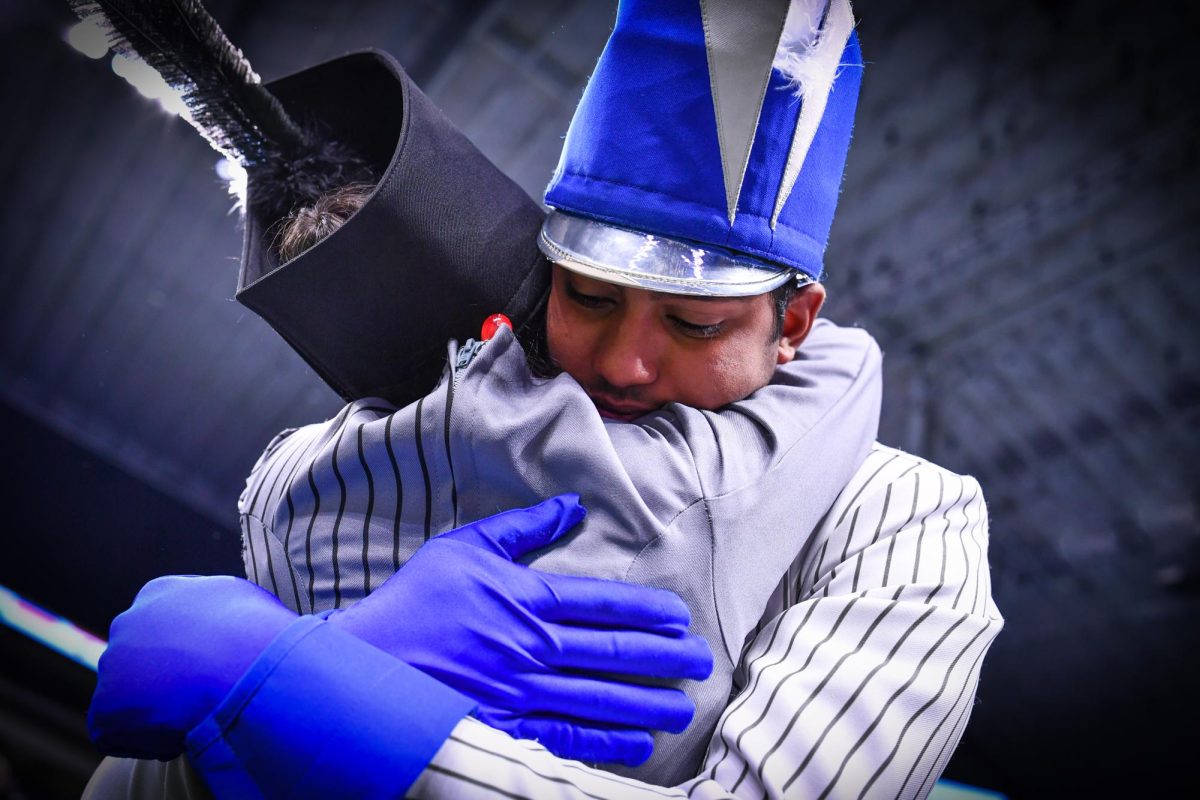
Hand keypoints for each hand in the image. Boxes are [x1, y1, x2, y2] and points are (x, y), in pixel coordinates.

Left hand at [87, 576, 296, 759]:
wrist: (242, 666)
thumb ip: (213, 609)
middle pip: (140, 660)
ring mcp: (112, 666)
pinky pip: (121, 735)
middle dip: (164, 679)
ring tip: (197, 714)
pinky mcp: (104, 710)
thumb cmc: (255, 633)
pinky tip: (183, 733)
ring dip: (157, 710)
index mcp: (159, 592)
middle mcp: (127, 623)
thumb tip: (223, 623)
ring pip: (130, 698)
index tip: (206, 666)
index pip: (161, 626)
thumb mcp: (238, 599)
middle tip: (201, 693)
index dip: (186, 652)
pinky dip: (149, 741)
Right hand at [330, 494, 712, 765]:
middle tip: (702, 661)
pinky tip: (638, 741)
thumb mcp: (464, 548)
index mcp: (525, 599)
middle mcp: (531, 647)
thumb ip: (522, 528)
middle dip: (665, 657)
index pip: (603, 603)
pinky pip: (569, 737)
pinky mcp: (507, 727)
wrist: (364, 662)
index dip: (649, 611)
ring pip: (601, 697)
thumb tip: (571, 505)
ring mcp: (521, 692)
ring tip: (684, 704)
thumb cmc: (413, 601)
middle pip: (613, 652)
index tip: (681, 618)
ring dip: (648, 701)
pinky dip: (607, 741)